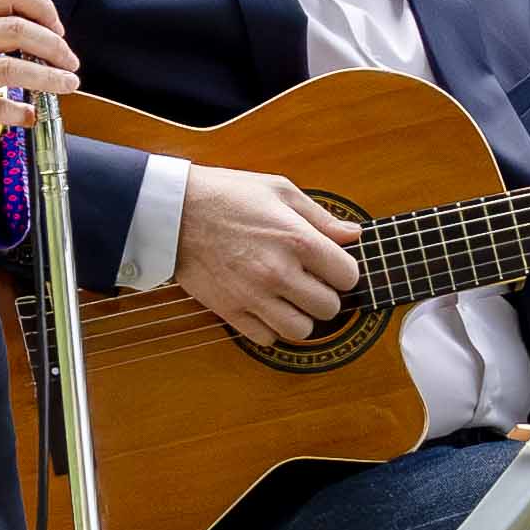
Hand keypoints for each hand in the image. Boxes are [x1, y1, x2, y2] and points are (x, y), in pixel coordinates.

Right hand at [0, 0, 76, 197]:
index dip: (43, 7)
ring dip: (49, 78)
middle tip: (71, 65)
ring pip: (10, 67)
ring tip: (67, 87)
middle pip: (17, 28)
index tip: (58, 30)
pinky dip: (20, 112)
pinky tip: (30, 117)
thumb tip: (37, 36)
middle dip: (55, 47)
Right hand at [176, 166, 362, 345]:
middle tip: (311, 283)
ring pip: (301, 330)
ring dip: (301, 317)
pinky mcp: (230, 311)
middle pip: (329, 308)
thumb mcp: (280, 190)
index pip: (347, 276)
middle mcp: (278, 272)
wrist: (175, 212)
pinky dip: (271, 328)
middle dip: (325, 296)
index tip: (331, 266)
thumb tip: (354, 235)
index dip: (343, 272)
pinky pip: (266, 339)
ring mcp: (253, 295)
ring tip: (290, 299)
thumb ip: (322, 217)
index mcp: (297, 239)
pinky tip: (266, 307)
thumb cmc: (228, 195)